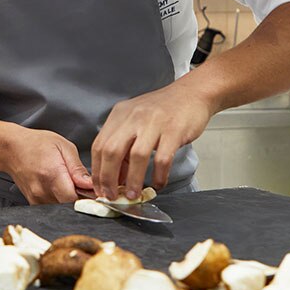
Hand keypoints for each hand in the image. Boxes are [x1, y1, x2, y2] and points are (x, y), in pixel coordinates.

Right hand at [0, 127, 93, 204]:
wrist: (11, 148)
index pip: (74, 199)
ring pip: (62, 209)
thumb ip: (78, 168)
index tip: (94, 192)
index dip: (88, 198)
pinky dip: (60, 201)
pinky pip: (53, 208)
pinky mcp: (34, 203)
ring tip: (70, 185)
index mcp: (52, 174)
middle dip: (81, 200)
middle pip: (69, 207)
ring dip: (70, 201)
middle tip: (84, 188)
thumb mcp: (63, 146)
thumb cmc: (36, 144)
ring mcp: (36, 199)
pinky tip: (60, 188)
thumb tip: (90, 185)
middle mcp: (42, 190)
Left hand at [91, 83, 213, 197]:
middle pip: (111, 151)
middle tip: (112, 196)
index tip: (100, 188)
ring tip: (133, 195)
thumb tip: (115, 176)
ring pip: (136, 157)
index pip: (99, 145)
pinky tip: (159, 184)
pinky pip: (162, 159)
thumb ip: (124, 144)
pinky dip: (159, 175)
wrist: (192, 93)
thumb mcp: (136, 120)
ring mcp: (153, 123)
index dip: (97, 171)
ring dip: (133, 181)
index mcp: (120, 115)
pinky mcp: (174, 130)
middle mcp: (133, 117)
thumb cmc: (163, 110)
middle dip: (108, 178)